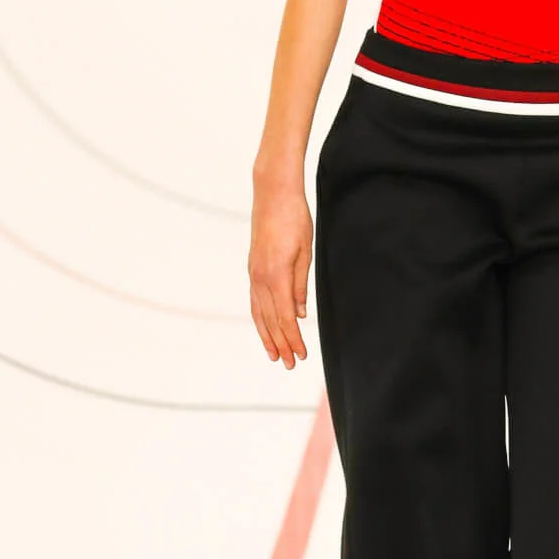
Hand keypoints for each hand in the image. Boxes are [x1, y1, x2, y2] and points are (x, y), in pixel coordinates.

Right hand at [248, 180, 312, 367]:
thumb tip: (300, 313)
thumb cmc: (294, 218)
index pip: (285, 317)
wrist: (273, 193)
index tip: (300, 355)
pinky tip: (264, 327)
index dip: (292, 339)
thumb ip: (301, 284)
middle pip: (270, 320)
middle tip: (288, 364)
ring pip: (259, 313)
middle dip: (280, 344)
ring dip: (266, 335)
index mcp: (276, 275)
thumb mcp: (306, 251)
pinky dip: (260, 318)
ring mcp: (254, 273)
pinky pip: (255, 300)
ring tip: (273, 354)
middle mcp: (260, 278)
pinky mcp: (253, 268)